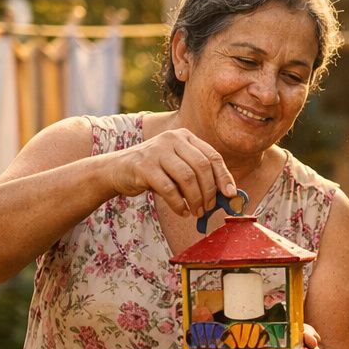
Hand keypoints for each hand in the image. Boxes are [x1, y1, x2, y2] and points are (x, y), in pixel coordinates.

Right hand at [112, 129, 237, 218]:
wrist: (117, 169)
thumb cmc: (155, 171)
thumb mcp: (178, 167)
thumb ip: (199, 176)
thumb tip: (227, 196)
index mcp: (185, 137)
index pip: (212, 156)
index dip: (224, 177)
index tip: (231, 194)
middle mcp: (172, 139)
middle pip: (202, 167)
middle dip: (209, 191)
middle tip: (209, 208)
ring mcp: (157, 150)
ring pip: (187, 178)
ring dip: (195, 199)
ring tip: (196, 212)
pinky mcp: (144, 166)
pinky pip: (169, 188)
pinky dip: (178, 204)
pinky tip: (181, 211)